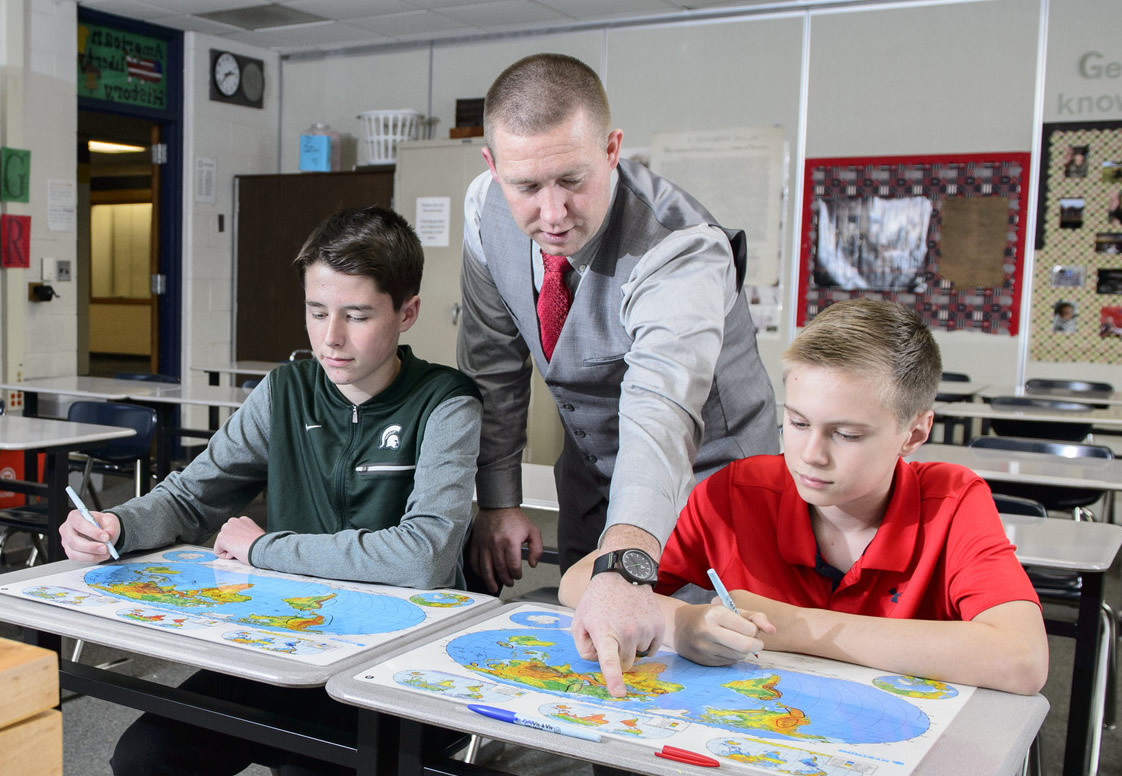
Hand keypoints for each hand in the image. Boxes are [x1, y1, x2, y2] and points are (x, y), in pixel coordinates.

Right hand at [60, 509, 119, 561]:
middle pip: (73, 540)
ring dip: (91, 555)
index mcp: (75, 516)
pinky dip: (90, 558)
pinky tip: (100, 556)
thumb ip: (110, 527)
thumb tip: (109, 533)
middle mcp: (67, 529)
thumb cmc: (102, 524)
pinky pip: (77, 558)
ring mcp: (66, 541)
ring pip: (74, 552)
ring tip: (106, 553)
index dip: (92, 532)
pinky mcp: (70, 551)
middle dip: (91, 547)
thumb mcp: (110, 521)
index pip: (80, 524)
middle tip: (105, 548)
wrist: (102, 531)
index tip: (106, 537)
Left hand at [213, 516, 264, 564]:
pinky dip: (225, 556)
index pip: (233, 532)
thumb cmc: (262, 544)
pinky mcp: (222, 538)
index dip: (239, 542)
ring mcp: (226, 529)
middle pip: (226, 537)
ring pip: (221, 545)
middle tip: (243, 548)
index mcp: (243, 520)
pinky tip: (235, 553)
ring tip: (241, 550)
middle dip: (232, 545)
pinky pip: (218, 551)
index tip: (246, 545)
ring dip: (229, 550)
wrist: (262, 547)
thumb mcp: (255, 534)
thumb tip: (242, 542)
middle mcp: (233, 521)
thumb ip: (246, 534)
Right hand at [468, 507, 542, 592]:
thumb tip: (533, 563)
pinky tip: (483, 574)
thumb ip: (537, 549)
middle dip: (505, 580)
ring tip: (494, 587)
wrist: (498, 505)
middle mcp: (496, 543)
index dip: (517, 575)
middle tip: (509, 583)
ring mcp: (484, 544)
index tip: (518, 576)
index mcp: (511, 541)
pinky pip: (474, 561)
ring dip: (490, 580)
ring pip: (485, 568)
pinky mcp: (476, 543)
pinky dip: (478, 571)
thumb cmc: (514, 518)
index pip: (513, 566)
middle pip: (500, 569)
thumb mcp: (533, 531)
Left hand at [572, 572, 664, 697]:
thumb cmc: (597, 601)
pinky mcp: (658, 626)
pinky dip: (645, 642)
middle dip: (619, 657)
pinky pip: (652, 648)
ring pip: (640, 656)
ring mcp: (645, 629)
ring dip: (632, 647)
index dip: (614, 679)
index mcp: (605, 632)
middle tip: (613, 637)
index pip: (610, 661)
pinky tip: (637, 625)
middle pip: (626, 665)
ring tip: (624, 624)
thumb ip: (584, 647)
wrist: (622, 575)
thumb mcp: (579, 622)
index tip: (619, 693)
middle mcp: (627, 632)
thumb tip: (599, 662)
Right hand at [672, 600, 774, 665]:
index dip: (755, 630)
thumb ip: (754, 617)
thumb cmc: (708, 615)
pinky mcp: (704, 661)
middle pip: (746, 646)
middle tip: (756, 642)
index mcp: (715, 614)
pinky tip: (725, 648)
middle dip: (756, 645)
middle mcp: (708, 632)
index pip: (749, 629)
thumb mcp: (729, 609)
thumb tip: (773, 631)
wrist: (678, 627)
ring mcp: (704, 649)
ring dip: (744, 651)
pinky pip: (729, 662)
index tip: (751, 628)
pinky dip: (733, 656)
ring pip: (739, 656)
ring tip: (737, 642)